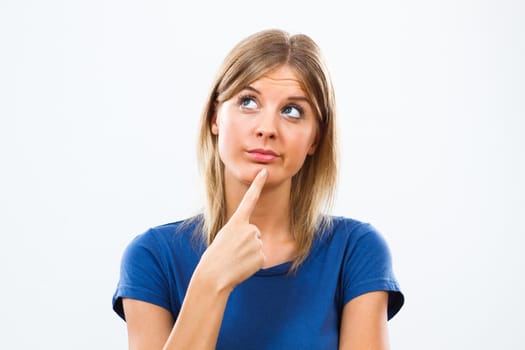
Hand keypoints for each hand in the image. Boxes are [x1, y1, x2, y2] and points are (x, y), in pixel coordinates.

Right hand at [198, 168, 267, 290]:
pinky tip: (242, 267)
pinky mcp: (262, 256)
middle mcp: (249, 229)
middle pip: (254, 233)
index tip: (264, 172)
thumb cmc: (215, 257)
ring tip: (235, 260)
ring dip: (248, 254)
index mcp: (237, 222)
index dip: (258, 185)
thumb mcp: (224, 238)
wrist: (214, 276)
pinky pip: (260, 259)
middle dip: (246, 243)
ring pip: (257, 246)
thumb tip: (254, 237)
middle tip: (232, 252)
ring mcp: (257, 242)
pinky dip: (252, 264)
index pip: (249, 199)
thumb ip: (240, 233)